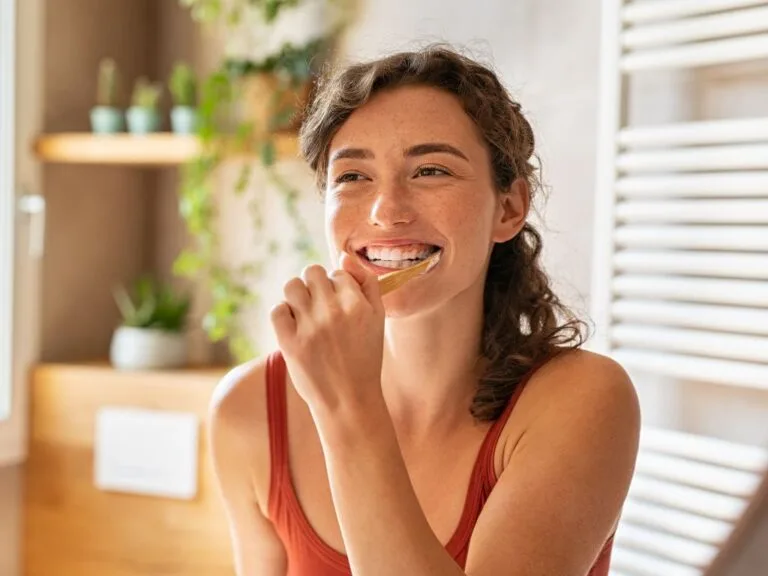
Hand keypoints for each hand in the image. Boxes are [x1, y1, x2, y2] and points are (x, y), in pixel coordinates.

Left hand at [270, 254, 385, 412]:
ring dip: (297, 295)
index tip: (339, 305)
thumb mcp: (378, 319)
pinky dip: (283, 314)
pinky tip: (295, 326)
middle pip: (312, 272)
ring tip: (305, 313)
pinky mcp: (289, 343)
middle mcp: (333, 311)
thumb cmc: (365, 358)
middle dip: (315, 284)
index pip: (338, 272)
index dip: (337, 286)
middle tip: (320, 306)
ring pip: (292, 286)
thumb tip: (344, 256)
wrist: (349, 401)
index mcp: (357, 304)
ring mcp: (309, 327)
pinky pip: (277, 310)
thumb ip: (367, 283)